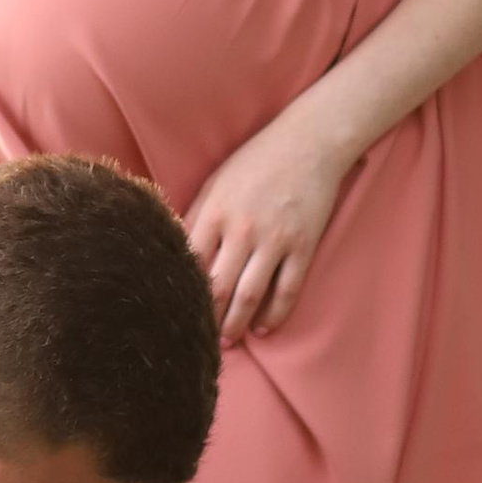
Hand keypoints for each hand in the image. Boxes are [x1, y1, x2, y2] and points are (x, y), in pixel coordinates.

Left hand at [184, 105, 349, 340]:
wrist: (309, 143)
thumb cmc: (256, 161)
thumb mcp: (216, 182)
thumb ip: (196, 216)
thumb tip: (176, 250)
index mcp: (215, 212)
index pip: (191, 264)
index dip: (181, 293)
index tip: (172, 312)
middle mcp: (242, 229)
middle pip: (218, 287)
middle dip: (207, 318)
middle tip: (198, 339)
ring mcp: (275, 239)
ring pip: (250, 295)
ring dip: (237, 323)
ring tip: (228, 340)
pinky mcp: (303, 245)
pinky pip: (287, 289)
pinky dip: (275, 313)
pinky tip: (264, 327)